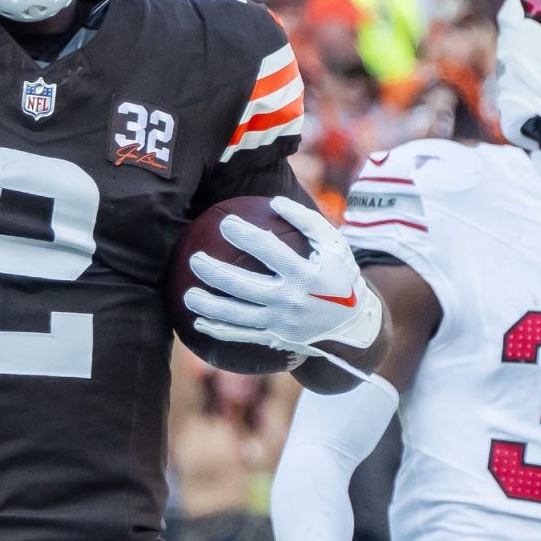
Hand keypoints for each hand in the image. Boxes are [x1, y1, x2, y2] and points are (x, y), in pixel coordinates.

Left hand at [183, 197, 384, 359]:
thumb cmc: (340, 277)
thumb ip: (307, 221)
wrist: (352, 326)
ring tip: (188, 295)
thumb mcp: (335, 246)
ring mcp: (281, 323)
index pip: (269, 251)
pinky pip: (241, 336)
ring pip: (237, 316)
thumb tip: (274, 201)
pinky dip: (217, 331)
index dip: (244, 235)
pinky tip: (197, 323)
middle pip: (244, 286)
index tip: (225, 222)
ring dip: (209, 307)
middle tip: (194, 259)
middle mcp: (291, 301)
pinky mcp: (275, 339)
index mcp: (306, 274)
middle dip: (215, 273)